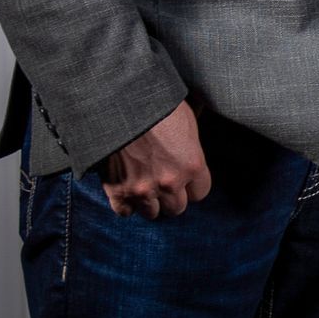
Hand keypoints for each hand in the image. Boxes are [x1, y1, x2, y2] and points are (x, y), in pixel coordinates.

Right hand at [99, 100, 210, 217]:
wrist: (122, 104)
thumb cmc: (159, 107)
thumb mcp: (188, 120)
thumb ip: (193, 143)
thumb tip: (195, 144)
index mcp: (193, 165)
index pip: (200, 193)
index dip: (192, 186)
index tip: (185, 179)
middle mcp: (170, 183)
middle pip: (177, 208)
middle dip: (172, 196)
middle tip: (164, 182)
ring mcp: (142, 190)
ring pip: (152, 213)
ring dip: (150, 202)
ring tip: (146, 186)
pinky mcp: (117, 192)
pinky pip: (125, 212)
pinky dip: (126, 204)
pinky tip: (128, 190)